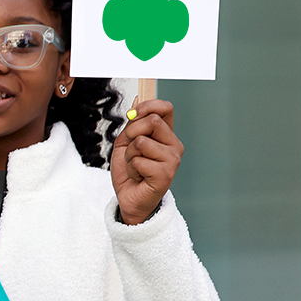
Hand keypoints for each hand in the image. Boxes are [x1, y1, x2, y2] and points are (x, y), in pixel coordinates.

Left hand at [111, 100, 181, 224]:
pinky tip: (138, 176)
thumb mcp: (126, 143)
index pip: (165, 108)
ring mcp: (172, 160)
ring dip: (129, 154)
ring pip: (141, 142)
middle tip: (130, 149)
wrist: (129, 198)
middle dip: (131, 132)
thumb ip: (132, 124)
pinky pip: (138, 161)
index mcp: (166, 135)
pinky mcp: (165, 175)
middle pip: (152, 121)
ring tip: (134, 165)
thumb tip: (137, 102)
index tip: (131, 115)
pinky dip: (130, 169)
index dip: (147, 106)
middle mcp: (174, 145)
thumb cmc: (129, 170)